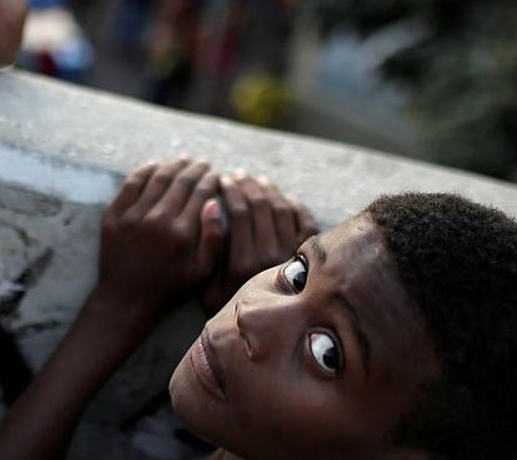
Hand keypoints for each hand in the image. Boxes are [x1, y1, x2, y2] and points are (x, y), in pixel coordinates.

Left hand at [95, 157, 224, 322]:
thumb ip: (213, 238)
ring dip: (172, 166)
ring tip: (182, 160)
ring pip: (156, 180)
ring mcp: (133, 217)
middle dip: (195, 169)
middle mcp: (158, 220)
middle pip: (180, 183)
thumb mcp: (201, 272)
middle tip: (203, 162)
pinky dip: (143, 172)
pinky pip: (129, 186)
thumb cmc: (168, 288)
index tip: (216, 174)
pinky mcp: (113, 217)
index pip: (201, 195)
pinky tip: (153, 165)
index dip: (210, 180)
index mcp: (183, 233)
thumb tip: (215, 202)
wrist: (126, 300)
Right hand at [199, 171, 316, 314]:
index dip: (230, 190)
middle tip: (238, 176)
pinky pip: (306, 223)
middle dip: (248, 185)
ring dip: (269, 191)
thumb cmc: (226, 313)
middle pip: (261, 206)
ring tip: (257, 182)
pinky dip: (296, 206)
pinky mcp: (310, 261)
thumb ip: (208, 248)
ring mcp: (293, 258)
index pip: (238, 212)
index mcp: (243, 263)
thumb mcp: (206, 289)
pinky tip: (284, 199)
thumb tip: (212, 208)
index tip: (222, 180)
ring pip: (284, 209)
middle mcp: (271, 257)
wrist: (263, 340)